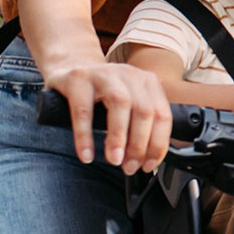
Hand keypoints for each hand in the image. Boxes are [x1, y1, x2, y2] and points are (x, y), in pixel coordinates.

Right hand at [45, 59, 172, 172]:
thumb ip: (139, 124)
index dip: (158, 144)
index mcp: (147, 82)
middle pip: (144, 110)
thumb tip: (146, 160)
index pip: (162, 115)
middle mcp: (129, 74)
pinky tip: (86, 154)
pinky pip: (83, 110)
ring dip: (118, 137)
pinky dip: (85, 136)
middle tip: (129, 167)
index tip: (149, 165)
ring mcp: (103, 73)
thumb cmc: (102, 92)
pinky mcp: (78, 78)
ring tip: (114, 160)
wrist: (70, 67)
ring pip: (119, 103)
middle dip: (139, 144)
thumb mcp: (128, 102)